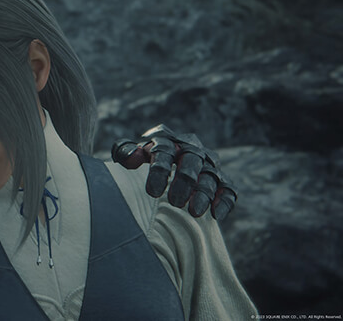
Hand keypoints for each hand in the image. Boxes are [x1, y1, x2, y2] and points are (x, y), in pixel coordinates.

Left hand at [111, 125, 236, 220]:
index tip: (151, 193)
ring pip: (210, 176)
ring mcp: (208, 164)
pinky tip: (216, 215)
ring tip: (193, 212)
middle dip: (184, 182)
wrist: (165, 164)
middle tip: (174, 202)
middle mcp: (191, 148)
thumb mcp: (130, 155)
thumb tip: (132, 158)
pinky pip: (228, 188)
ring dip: (204, 194)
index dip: (159, 172)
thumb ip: (126, 154)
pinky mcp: (221, 179)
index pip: (164, 152)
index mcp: (167, 140)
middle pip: (191, 161)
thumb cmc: (144, 161)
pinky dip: (224, 200)